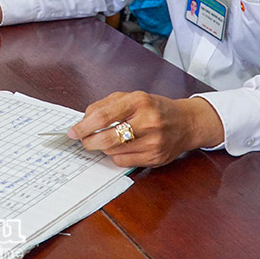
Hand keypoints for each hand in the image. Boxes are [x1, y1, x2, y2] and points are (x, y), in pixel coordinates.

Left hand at [68, 92, 224, 166]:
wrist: (186, 123)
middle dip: (89, 142)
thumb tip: (83, 119)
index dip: (84, 126)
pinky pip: (124, 161)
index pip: (103, 116)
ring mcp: (153, 142)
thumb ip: (105, 105)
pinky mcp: (156, 158)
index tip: (73, 131)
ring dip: (102, 148)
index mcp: (139, 101)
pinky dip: (115, 156)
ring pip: (114, 151)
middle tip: (82, 141)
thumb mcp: (131, 97)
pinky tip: (119, 148)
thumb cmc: (155, 108)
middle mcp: (148, 121)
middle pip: (107, 137)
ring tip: (103, 141)